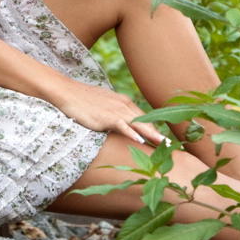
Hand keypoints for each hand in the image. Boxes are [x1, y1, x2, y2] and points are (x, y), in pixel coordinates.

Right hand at [50, 78, 169, 146]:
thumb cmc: (83, 100)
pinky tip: (140, 139)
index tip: (166, 142)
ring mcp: (116, 110)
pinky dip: (131, 132)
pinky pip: (122, 125)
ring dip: (152, 135)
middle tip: (172, 148)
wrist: (67, 92)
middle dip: (159, 135)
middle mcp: (124, 105)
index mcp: (125, 103)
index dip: (156, 130)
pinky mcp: (106, 116)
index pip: (145, 118)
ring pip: (139, 124)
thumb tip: (122, 125)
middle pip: (146, 121)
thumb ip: (115, 114)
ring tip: (164, 146)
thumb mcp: (104, 106)